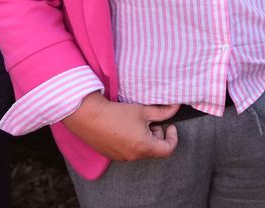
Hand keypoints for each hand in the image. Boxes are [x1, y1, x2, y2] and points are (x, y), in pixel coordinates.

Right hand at [61, 92, 179, 160]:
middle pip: (154, 149)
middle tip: (150, 121)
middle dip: (157, 135)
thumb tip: (175, 108)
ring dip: (144, 138)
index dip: (172, 137)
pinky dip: (132, 141)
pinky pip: (128, 150)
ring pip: (141, 150)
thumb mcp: (143, 111)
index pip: (167, 150)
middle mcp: (133, 156)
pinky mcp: (111, 155)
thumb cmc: (117, 114)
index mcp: (144, 147)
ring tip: (136, 122)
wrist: (89, 117)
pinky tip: (124, 127)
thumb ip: (162, 112)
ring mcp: (121, 157)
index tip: (170, 126)